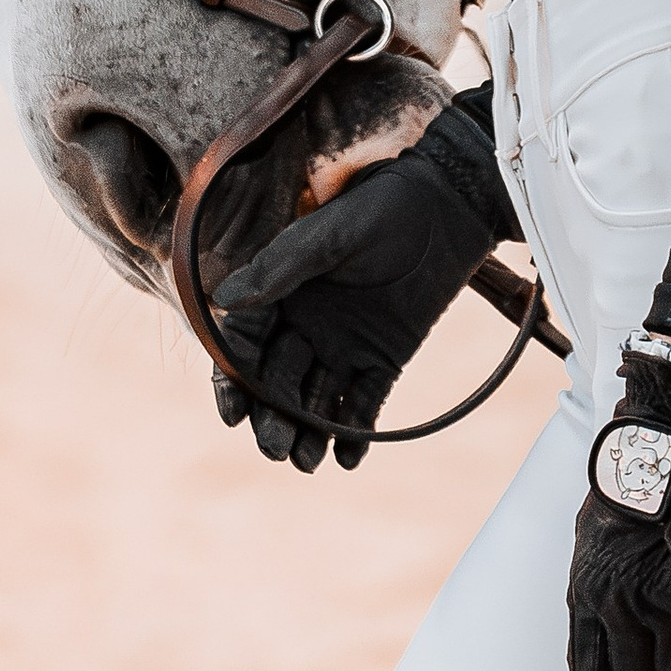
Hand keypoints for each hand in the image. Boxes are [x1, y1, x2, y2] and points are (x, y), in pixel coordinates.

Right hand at [210, 100, 512, 471]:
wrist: (447, 211)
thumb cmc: (381, 209)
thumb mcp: (328, 235)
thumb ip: (280, 268)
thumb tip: (222, 301)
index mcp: (282, 296)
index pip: (246, 347)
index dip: (234, 382)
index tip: (234, 413)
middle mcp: (306, 328)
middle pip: (277, 384)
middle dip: (273, 418)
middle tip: (276, 448)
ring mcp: (344, 347)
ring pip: (316, 401)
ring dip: (309, 434)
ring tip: (308, 461)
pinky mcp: (383, 361)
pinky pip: (364, 403)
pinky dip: (355, 432)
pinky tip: (349, 458)